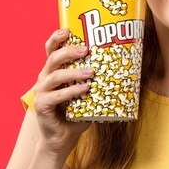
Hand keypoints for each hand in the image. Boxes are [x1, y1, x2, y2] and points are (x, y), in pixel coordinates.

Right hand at [32, 28, 93, 158]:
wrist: (63, 138)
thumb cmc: (77, 112)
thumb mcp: (88, 92)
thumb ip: (98, 80)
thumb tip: (127, 69)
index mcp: (53, 70)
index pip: (51, 49)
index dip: (56, 37)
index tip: (68, 29)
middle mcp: (45, 78)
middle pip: (53, 58)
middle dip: (69, 51)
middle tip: (86, 49)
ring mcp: (41, 92)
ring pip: (55, 76)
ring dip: (74, 72)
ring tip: (91, 72)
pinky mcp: (42, 106)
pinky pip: (57, 96)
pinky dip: (71, 91)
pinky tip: (85, 89)